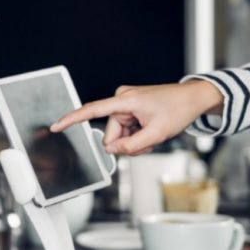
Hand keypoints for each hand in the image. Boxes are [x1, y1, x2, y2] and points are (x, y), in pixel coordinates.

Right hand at [49, 80, 222, 155]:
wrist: (193, 98)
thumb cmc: (178, 110)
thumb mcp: (157, 134)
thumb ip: (132, 146)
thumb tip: (113, 150)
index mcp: (125, 100)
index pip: (92, 111)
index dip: (72, 120)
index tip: (56, 126)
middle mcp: (121, 99)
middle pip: (111, 134)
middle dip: (127, 143)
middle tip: (148, 140)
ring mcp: (125, 103)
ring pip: (119, 135)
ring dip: (134, 140)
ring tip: (152, 133)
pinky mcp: (130, 108)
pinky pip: (125, 130)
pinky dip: (137, 135)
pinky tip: (150, 130)